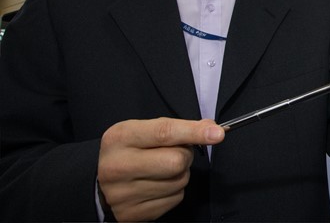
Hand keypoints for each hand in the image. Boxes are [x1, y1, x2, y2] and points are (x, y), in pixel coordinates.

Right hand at [97, 117, 224, 220]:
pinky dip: (174, 190)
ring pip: (179, 181)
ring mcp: (123, 194)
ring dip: (180, 173)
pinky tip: (158, 185)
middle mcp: (118, 166)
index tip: (218, 133)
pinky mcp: (133, 214)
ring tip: (162, 169)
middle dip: (185, 155)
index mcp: (120, 138)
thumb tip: (211, 129)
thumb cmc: (129, 150)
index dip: (194, 132)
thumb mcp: (144, 130)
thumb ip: (176, 127)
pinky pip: (175, 199)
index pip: (164, 133)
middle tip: (173, 153)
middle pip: (176, 161)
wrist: (99, 182)